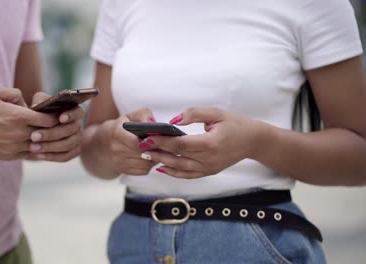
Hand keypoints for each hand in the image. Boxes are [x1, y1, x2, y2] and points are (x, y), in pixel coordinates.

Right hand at [0, 88, 56, 159]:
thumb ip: (16, 93)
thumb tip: (28, 103)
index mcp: (18, 116)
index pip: (48, 120)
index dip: (55, 117)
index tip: (56, 114)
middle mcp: (19, 133)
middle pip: (47, 134)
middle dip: (52, 129)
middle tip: (57, 125)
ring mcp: (15, 147)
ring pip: (40, 146)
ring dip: (45, 141)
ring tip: (48, 135)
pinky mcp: (10, 156)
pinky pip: (30, 154)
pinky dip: (36, 149)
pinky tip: (37, 143)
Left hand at [28, 92, 83, 161]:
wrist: (38, 128)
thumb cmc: (40, 112)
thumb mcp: (39, 102)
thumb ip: (40, 100)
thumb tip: (38, 105)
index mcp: (73, 111)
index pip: (78, 112)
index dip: (71, 115)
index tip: (60, 118)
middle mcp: (78, 125)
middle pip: (70, 130)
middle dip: (51, 134)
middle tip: (33, 136)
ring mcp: (77, 139)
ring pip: (67, 145)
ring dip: (49, 147)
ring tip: (33, 147)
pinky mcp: (73, 152)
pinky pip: (65, 156)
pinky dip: (52, 156)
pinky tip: (38, 155)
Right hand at [106, 108, 157, 174]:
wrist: (104, 142)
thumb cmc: (122, 127)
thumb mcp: (131, 116)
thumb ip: (143, 115)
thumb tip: (153, 124)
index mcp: (117, 133)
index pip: (136, 142)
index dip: (149, 141)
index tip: (158, 138)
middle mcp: (116, 149)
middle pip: (143, 154)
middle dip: (155, 150)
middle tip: (163, 145)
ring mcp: (118, 162)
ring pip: (145, 164)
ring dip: (154, 158)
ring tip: (158, 150)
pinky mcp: (123, 170)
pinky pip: (143, 171)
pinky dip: (150, 165)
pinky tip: (150, 157)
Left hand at [139, 107, 261, 178]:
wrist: (253, 141)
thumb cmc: (235, 124)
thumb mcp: (216, 113)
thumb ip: (194, 114)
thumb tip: (173, 121)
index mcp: (210, 143)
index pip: (180, 144)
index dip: (162, 141)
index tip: (147, 137)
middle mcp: (208, 159)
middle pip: (177, 157)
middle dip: (157, 151)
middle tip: (141, 146)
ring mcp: (209, 168)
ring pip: (180, 168)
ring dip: (162, 162)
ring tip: (147, 155)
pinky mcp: (209, 172)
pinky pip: (188, 175)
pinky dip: (173, 173)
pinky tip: (161, 167)